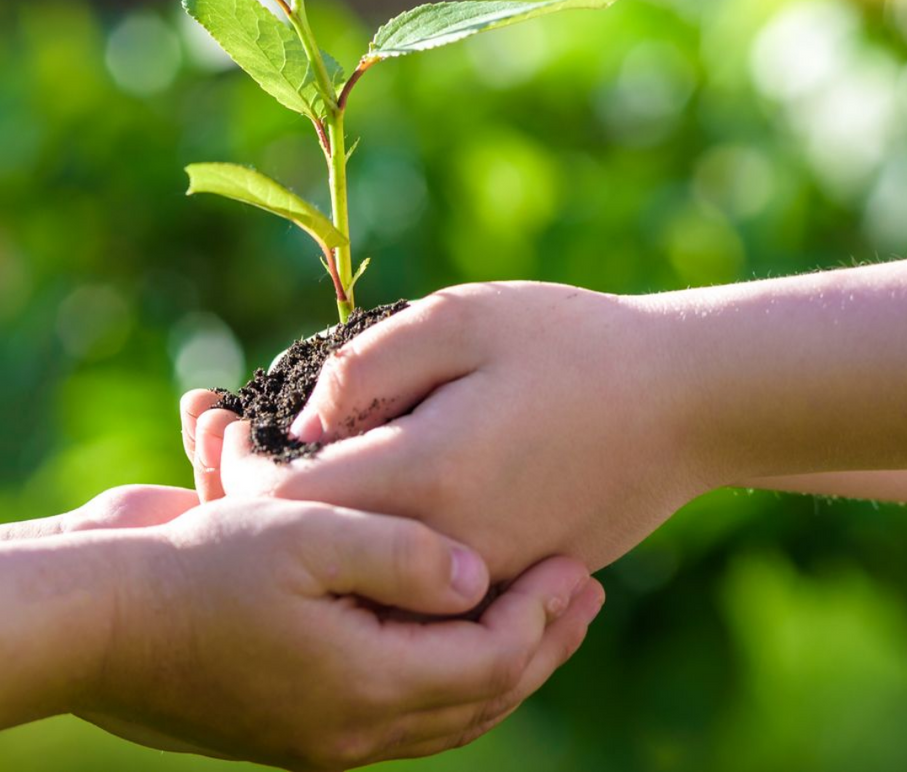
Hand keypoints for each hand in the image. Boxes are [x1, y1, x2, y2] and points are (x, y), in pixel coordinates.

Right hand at [83, 496, 603, 769]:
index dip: (543, 614)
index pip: (491, 662)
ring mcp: (317, 733)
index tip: (578, 560)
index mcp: (363, 688)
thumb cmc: (193, 567)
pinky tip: (444, 636)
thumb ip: (401, 555)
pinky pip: (390, 713)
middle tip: (584, 591)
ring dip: (496, 664)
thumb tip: (477, 576)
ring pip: (438, 715)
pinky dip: (437, 676)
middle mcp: (349, 728)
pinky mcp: (287, 719)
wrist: (88, 620)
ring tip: (534, 614)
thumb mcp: (306, 536)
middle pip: (478, 700)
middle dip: (539, 645)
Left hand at [182, 282, 709, 578]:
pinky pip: (408, 588)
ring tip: (268, 467)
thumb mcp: (465, 318)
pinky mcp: (504, 587)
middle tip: (218, 440)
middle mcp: (446, 550)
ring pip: (356, 579)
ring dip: (304, 530)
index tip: (221, 421)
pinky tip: (347, 497)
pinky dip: (362, 551)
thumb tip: (297, 421)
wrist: (688, 407)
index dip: (237, 466)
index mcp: (427, 476)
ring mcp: (479, 580)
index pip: (289, 501)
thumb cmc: (574, 345)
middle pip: (313, 552)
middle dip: (254, 499)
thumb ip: (369, 363)